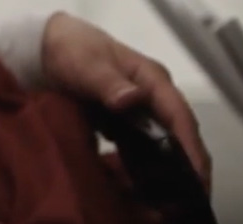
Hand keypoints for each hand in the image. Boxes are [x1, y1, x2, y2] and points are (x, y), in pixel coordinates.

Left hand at [41, 12, 211, 191]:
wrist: (45, 44)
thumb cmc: (69, 49)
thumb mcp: (86, 64)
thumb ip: (108, 82)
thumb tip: (132, 100)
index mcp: (151, 78)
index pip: (180, 115)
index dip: (191, 147)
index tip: (197, 176)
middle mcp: (151, 95)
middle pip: (177, 133)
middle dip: (186, 165)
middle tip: (186, 199)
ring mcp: (138, 108)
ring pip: (160, 142)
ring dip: (165, 168)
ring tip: (165, 198)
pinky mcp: (122, 119)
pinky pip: (138, 146)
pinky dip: (140, 164)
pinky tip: (136, 184)